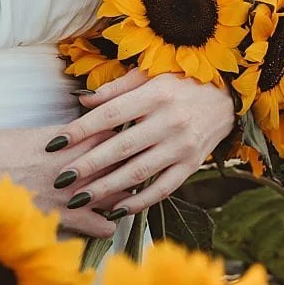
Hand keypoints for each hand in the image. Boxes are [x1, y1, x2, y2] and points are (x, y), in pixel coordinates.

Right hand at [5, 122, 119, 238]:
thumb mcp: (34, 134)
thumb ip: (63, 137)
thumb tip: (80, 138)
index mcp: (73, 140)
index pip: (115, 137)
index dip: (119, 142)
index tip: (118, 146)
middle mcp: (81, 164)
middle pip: (125, 166)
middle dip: (128, 169)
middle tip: (123, 172)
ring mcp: (78, 192)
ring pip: (123, 196)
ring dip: (122, 197)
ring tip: (115, 197)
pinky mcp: (69, 217)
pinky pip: (106, 226)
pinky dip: (106, 224)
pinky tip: (98, 219)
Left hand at [49, 67, 234, 221]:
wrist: (228, 96)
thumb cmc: (179, 81)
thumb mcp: (148, 74)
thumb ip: (115, 88)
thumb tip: (82, 99)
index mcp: (154, 96)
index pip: (109, 114)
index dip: (81, 129)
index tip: (55, 143)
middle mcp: (169, 123)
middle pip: (121, 148)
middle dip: (87, 165)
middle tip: (60, 178)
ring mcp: (182, 147)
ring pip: (139, 172)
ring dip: (107, 188)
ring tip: (80, 198)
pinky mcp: (193, 166)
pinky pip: (164, 188)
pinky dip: (140, 201)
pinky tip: (117, 209)